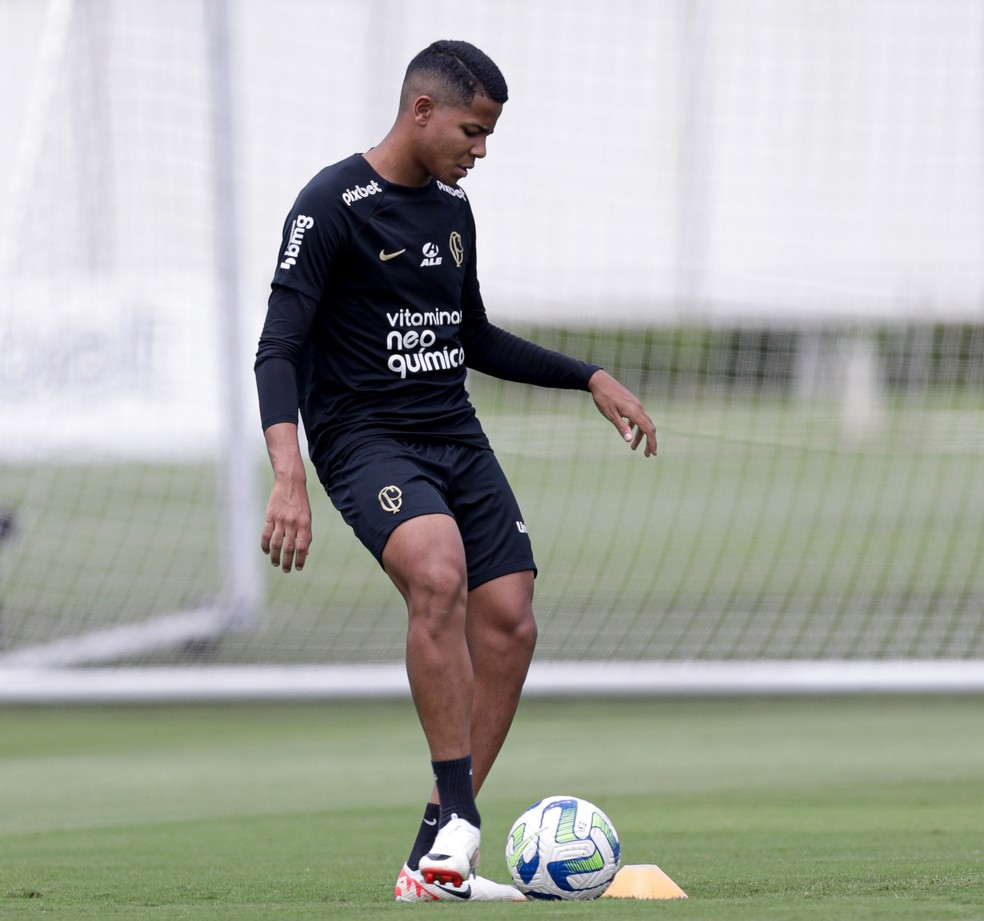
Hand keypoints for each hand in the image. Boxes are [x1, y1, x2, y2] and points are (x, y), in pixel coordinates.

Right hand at [261, 422, 312, 571]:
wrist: (290, 483)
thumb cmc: (301, 503)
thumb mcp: (307, 517)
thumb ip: (306, 534)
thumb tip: (305, 552)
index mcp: (305, 524)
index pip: (302, 547)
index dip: (300, 559)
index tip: (298, 568)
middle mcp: (293, 523)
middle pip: (289, 548)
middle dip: (287, 562)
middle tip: (286, 570)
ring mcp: (280, 520)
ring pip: (276, 543)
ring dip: (275, 556)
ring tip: (275, 563)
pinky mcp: (270, 516)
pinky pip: (266, 534)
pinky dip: (264, 545)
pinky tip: (265, 552)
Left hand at [587, 369, 656, 456]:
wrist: (600, 381)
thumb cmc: (603, 398)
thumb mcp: (611, 415)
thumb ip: (621, 427)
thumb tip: (630, 440)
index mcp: (635, 412)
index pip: (648, 430)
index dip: (652, 442)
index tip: (652, 453)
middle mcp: (638, 408)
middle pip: (649, 427)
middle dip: (649, 441)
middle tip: (647, 454)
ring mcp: (636, 404)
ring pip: (643, 422)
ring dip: (640, 436)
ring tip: (633, 448)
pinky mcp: (631, 402)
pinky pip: (638, 417)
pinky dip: (636, 426)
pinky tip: (629, 431)